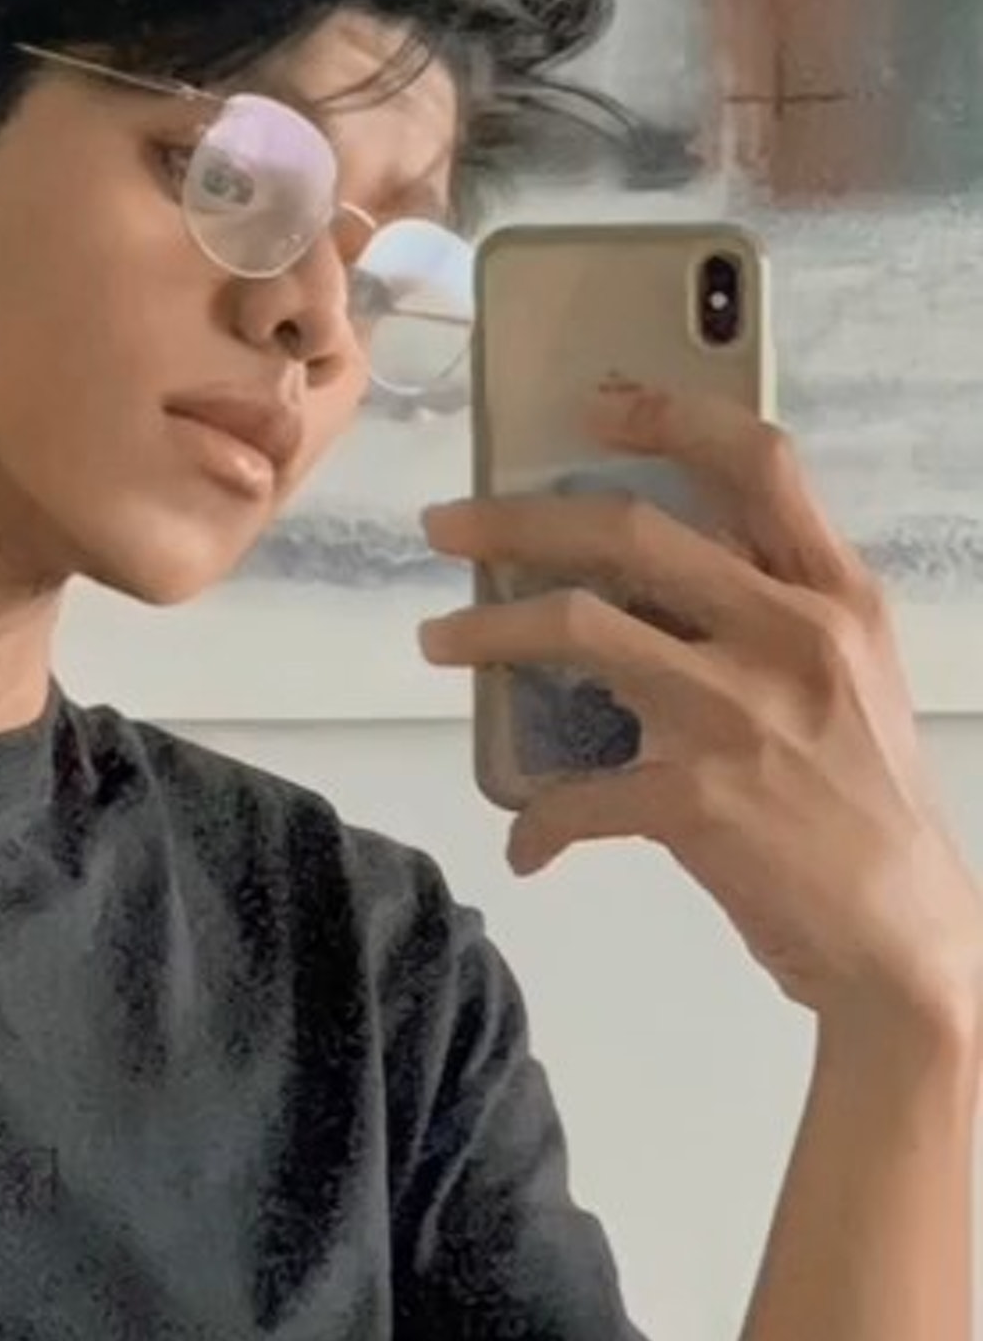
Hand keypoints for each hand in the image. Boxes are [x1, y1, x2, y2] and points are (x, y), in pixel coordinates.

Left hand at [417, 383, 982, 1042]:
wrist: (900, 935)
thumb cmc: (866, 806)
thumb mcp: (852, 678)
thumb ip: (775, 614)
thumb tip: (654, 583)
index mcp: (835, 595)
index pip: (758, 462)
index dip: (671, 415)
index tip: (594, 404)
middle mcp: (790, 636)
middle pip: (632, 533)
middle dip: (519, 519)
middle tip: (448, 526)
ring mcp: (740, 715)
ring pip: (582, 630)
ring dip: (490, 633)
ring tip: (440, 640)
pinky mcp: (698, 801)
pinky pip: (579, 793)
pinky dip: (539, 820)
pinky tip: (527, 844)